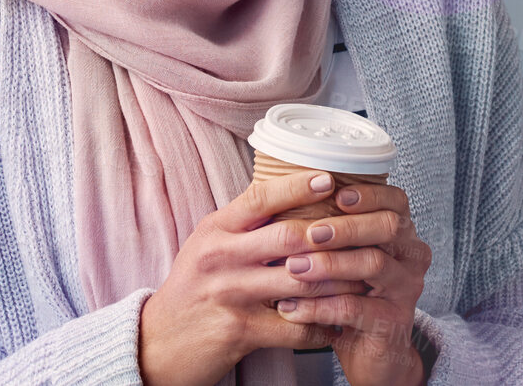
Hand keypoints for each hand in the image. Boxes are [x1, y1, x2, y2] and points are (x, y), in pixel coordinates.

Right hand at [137, 171, 371, 385]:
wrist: (157, 343)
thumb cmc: (193, 288)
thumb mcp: (208, 245)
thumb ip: (245, 222)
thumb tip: (293, 190)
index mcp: (216, 230)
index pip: (260, 197)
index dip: (297, 186)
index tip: (330, 178)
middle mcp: (220, 257)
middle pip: (288, 237)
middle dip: (332, 235)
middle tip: (366, 231)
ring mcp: (230, 294)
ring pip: (300, 281)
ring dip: (338, 280)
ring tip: (365, 275)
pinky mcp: (239, 331)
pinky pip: (294, 326)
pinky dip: (321, 326)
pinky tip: (338, 322)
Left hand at [275, 180, 434, 385]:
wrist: (375, 353)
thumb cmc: (355, 295)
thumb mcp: (350, 258)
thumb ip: (335, 231)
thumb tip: (288, 195)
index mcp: (403, 234)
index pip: (396, 201)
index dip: (369, 194)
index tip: (336, 194)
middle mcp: (412, 256)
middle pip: (388, 227)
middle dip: (347, 226)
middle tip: (311, 232)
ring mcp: (406, 289)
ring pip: (373, 264)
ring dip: (330, 263)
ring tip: (293, 266)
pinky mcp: (392, 321)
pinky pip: (354, 308)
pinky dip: (319, 306)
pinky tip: (291, 307)